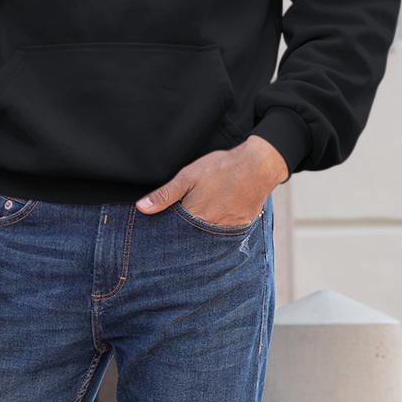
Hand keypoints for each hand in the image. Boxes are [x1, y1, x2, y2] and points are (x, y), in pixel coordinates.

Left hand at [136, 134, 288, 226]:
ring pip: (208, 236)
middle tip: (187, 220)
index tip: (164, 228)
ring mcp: (228, 229)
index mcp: (195, 217)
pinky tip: (218, 215)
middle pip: (191, 237)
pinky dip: (219, 227)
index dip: (169, 229)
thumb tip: (142, 208)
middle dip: (185, 232)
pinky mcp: (241, 226)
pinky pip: (225, 232)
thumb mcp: (188, 176)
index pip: (174, 233)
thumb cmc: (222, 168)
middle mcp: (211, 228)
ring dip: (202, 231)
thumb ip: (165, 195)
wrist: (259, 165)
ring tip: (204, 215)